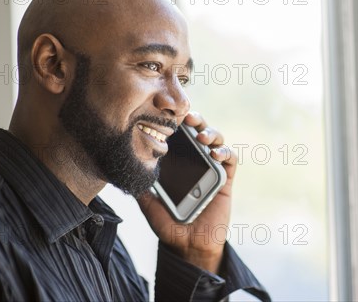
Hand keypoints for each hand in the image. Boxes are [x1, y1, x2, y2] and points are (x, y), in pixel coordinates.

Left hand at [137, 111, 236, 272]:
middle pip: (199, 130)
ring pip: (217, 140)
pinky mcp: (225, 179)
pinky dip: (225, 152)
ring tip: (201, 136)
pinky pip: (231, 159)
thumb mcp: (148, 200)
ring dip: (211, 133)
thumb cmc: (167, 222)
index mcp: (179, 160)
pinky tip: (216, 154)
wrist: (186, 244)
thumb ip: (140, 182)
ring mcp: (212, 167)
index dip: (177, 121)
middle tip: (188, 117)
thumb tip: (127, 164)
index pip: (180, 133)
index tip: (169, 113)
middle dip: (196, 119)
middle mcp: (196, 159)